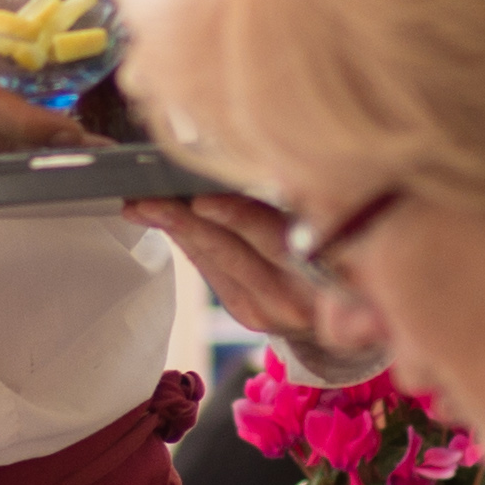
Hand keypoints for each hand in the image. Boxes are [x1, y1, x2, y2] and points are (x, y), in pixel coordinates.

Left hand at [131, 194, 382, 370]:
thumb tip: (267, 169)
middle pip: (231, 252)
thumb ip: (307, 208)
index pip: (275, 238)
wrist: (343, 315)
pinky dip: (188, 242)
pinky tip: (162, 220)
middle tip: (148, 198)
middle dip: (186, 221)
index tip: (201, 199)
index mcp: (322, 269)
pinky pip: (210, 271)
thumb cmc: (341, 255)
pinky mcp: (246, 313)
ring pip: (213, 261)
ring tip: (140, 205)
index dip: (237, 217)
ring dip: (175, 229)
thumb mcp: (338, 231)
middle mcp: (293, 296)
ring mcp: (266, 310)